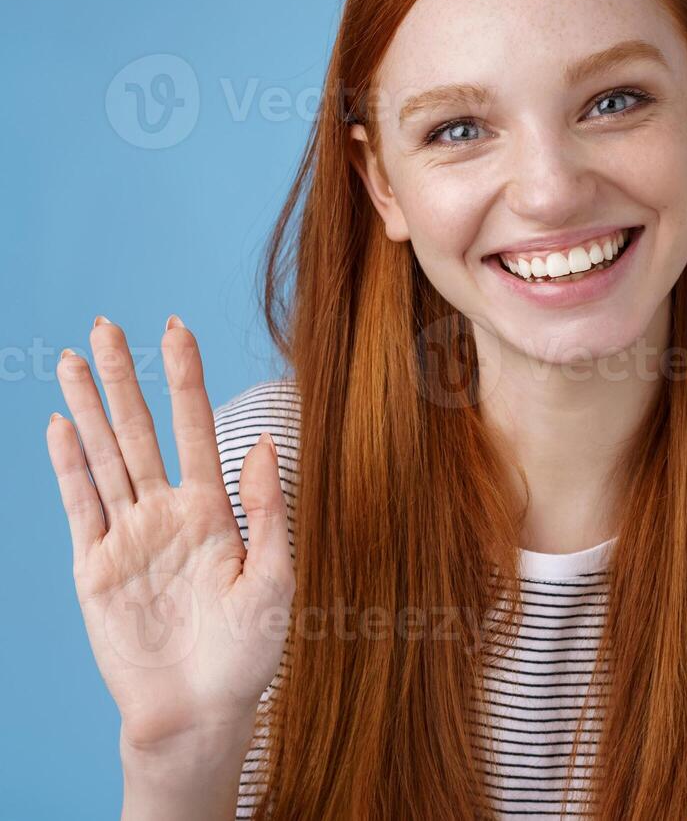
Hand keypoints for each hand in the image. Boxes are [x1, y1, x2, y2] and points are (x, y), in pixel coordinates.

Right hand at [45, 317, 292, 756]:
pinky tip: (62, 426)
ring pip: (105, 458)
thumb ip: (268, 510)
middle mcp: (168, 514)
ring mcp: (129, 537)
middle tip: (106, 325)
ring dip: (89, 409)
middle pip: (141, 432)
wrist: (201, 709)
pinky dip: (70, 466)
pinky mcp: (96, 568)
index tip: (177, 329)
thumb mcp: (275, 578)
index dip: (184, 379)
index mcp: (215, 512)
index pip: (197, 429)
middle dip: (124, 378)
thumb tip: (265, 442)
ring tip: (73, 358)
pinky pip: (81, 507)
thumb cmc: (248, 652)